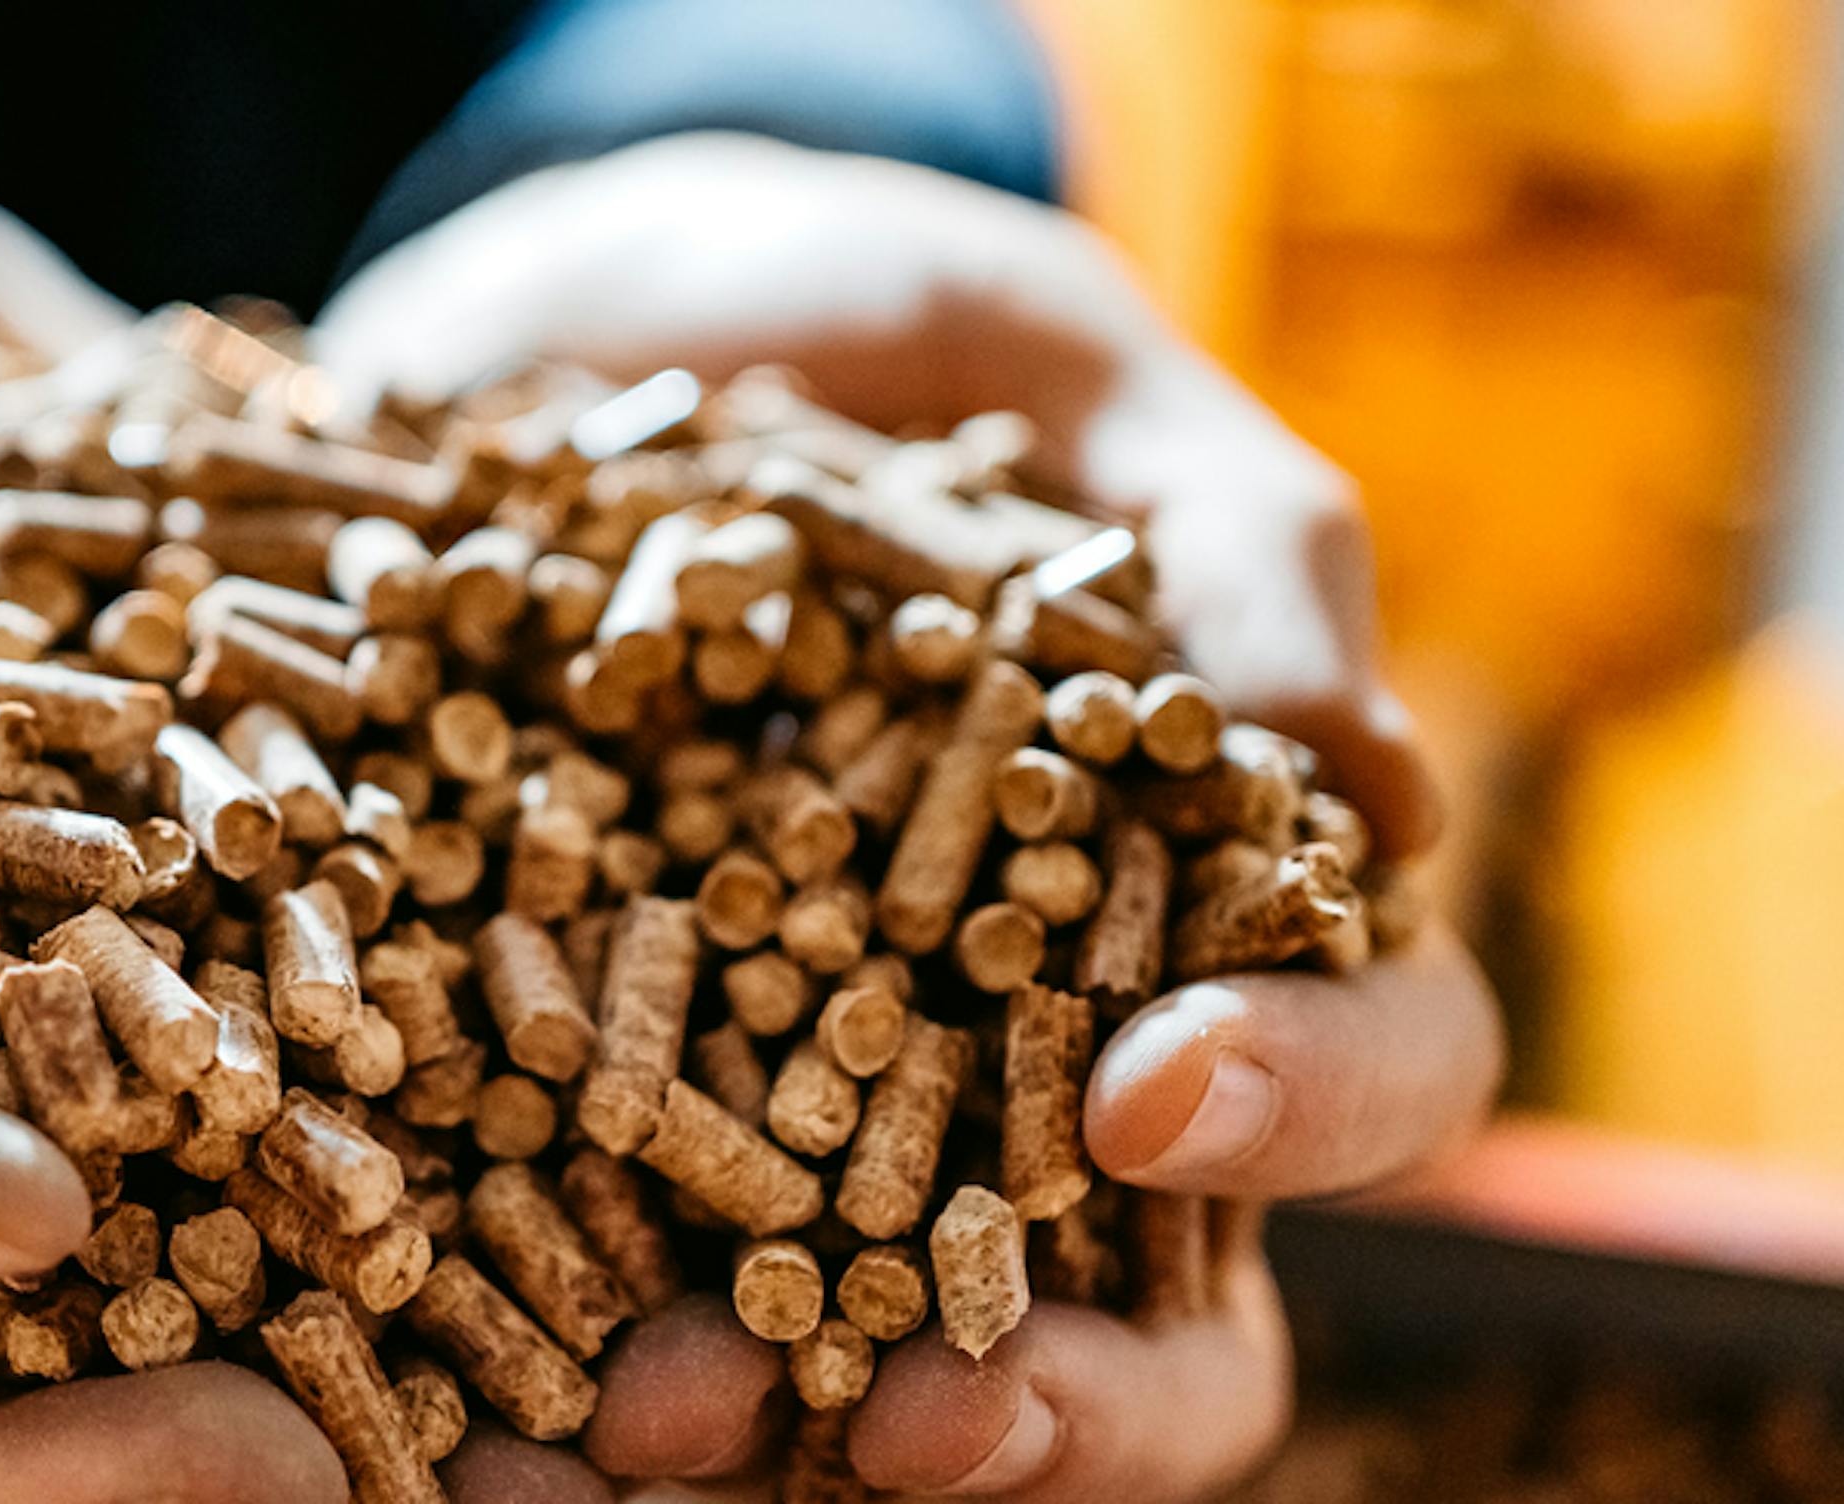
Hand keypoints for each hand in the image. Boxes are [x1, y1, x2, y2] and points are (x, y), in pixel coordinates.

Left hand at [319, 133, 1504, 1497]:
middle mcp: (1053, 1063)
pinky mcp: (592, 1139)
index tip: (1157, 1102)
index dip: (1310, 1107)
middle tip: (917, 1424)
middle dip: (1056, 1406)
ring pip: (878, 1375)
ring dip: (782, 1440)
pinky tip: (467, 1424)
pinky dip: (540, 1390)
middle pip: (1161, 1328)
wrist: (531, 338)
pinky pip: (597, 1312)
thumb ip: (1221, 524)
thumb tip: (1376, 782)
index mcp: (1223, 894)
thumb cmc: (838, 327)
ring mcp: (821, 1125)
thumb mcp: (1023, 340)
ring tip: (636, 1439)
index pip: (1372, 1061)